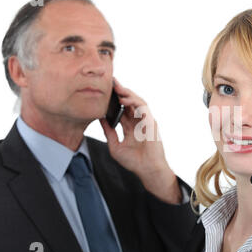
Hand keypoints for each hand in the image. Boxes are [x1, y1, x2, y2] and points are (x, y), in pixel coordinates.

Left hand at [100, 78, 180, 203]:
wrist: (147, 170)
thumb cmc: (134, 161)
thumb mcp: (115, 145)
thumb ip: (109, 132)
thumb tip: (100, 119)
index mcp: (131, 127)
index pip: (122, 109)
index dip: (114, 100)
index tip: (104, 91)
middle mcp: (138, 122)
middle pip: (129, 102)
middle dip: (120, 91)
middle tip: (110, 81)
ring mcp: (146, 121)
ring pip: (137, 101)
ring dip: (127, 93)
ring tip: (117, 87)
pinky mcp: (151, 122)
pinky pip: (143, 108)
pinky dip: (134, 102)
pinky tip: (125, 99)